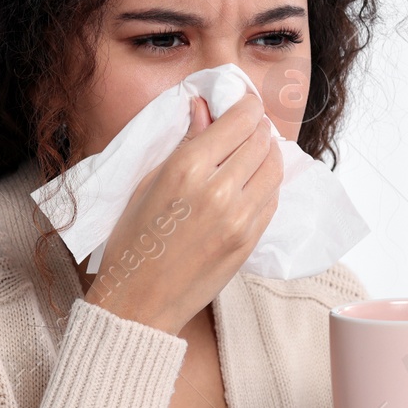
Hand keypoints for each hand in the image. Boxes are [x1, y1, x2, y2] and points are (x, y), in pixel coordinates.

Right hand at [82, 91, 282, 334]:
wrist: (139, 302)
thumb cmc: (132, 242)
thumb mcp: (147, 183)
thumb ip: (185, 143)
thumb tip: (205, 108)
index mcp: (186, 169)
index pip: (239, 120)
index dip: (245, 106)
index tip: (242, 105)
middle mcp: (219, 190)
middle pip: (261, 140)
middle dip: (256, 128)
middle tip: (245, 128)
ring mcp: (240, 219)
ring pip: (274, 168)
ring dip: (267, 154)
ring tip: (251, 154)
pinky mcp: (250, 241)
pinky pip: (272, 199)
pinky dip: (266, 184)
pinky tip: (250, 183)